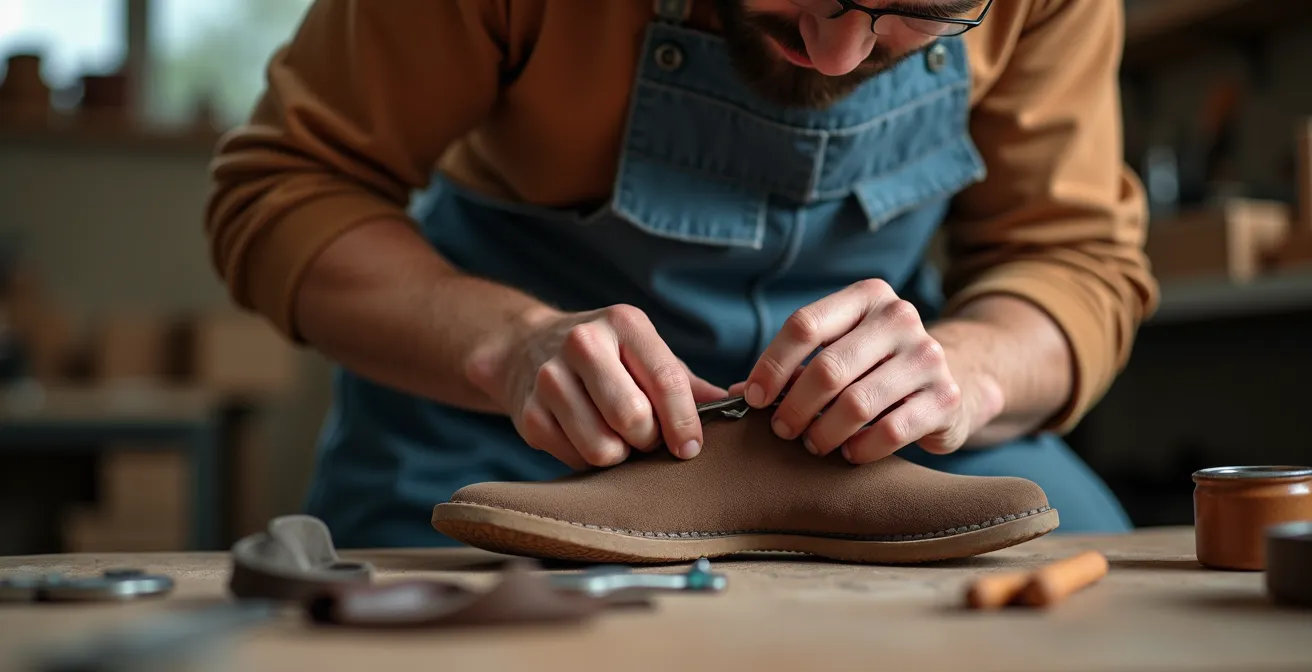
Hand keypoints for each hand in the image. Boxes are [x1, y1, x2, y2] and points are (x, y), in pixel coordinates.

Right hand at [466, 304, 726, 469]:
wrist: (526, 349)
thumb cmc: (608, 359)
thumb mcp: (647, 356)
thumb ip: (690, 385)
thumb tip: (746, 403)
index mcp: (624, 323)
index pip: (666, 381)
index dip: (684, 422)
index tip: (690, 448)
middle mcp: (583, 343)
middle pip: (633, 419)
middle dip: (648, 440)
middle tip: (646, 436)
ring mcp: (549, 378)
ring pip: (603, 448)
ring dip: (620, 455)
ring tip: (618, 438)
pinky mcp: (528, 413)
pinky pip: (574, 460)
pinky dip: (588, 460)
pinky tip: (587, 437)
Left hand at [733, 279, 1000, 463]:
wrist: (951, 379)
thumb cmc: (875, 367)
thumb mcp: (837, 352)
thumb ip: (792, 369)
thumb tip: (733, 393)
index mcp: (867, 297)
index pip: (805, 325)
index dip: (772, 365)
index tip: (753, 398)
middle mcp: (900, 318)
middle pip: (828, 368)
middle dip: (794, 406)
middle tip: (781, 429)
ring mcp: (928, 356)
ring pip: (857, 404)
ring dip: (823, 431)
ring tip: (812, 443)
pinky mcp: (946, 397)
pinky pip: (890, 431)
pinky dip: (860, 448)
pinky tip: (848, 452)